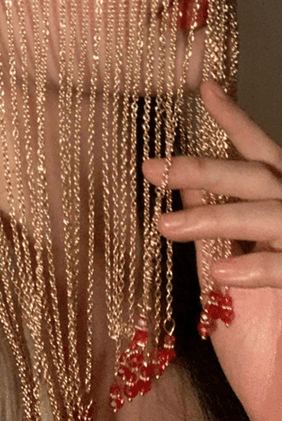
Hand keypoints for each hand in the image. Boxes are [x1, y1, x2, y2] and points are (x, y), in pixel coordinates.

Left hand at [142, 80, 281, 420]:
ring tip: (165, 226)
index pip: (256, 151)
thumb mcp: (226, 262)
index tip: (203, 85)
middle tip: (151, 167)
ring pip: (271, 213)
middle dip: (205, 167)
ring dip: (216, 216)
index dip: (232, 118)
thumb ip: (213, 217)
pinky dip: (260, 266)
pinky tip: (220, 272)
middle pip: (259, 174)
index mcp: (275, 210)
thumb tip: (182, 176)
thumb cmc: (257, 334)